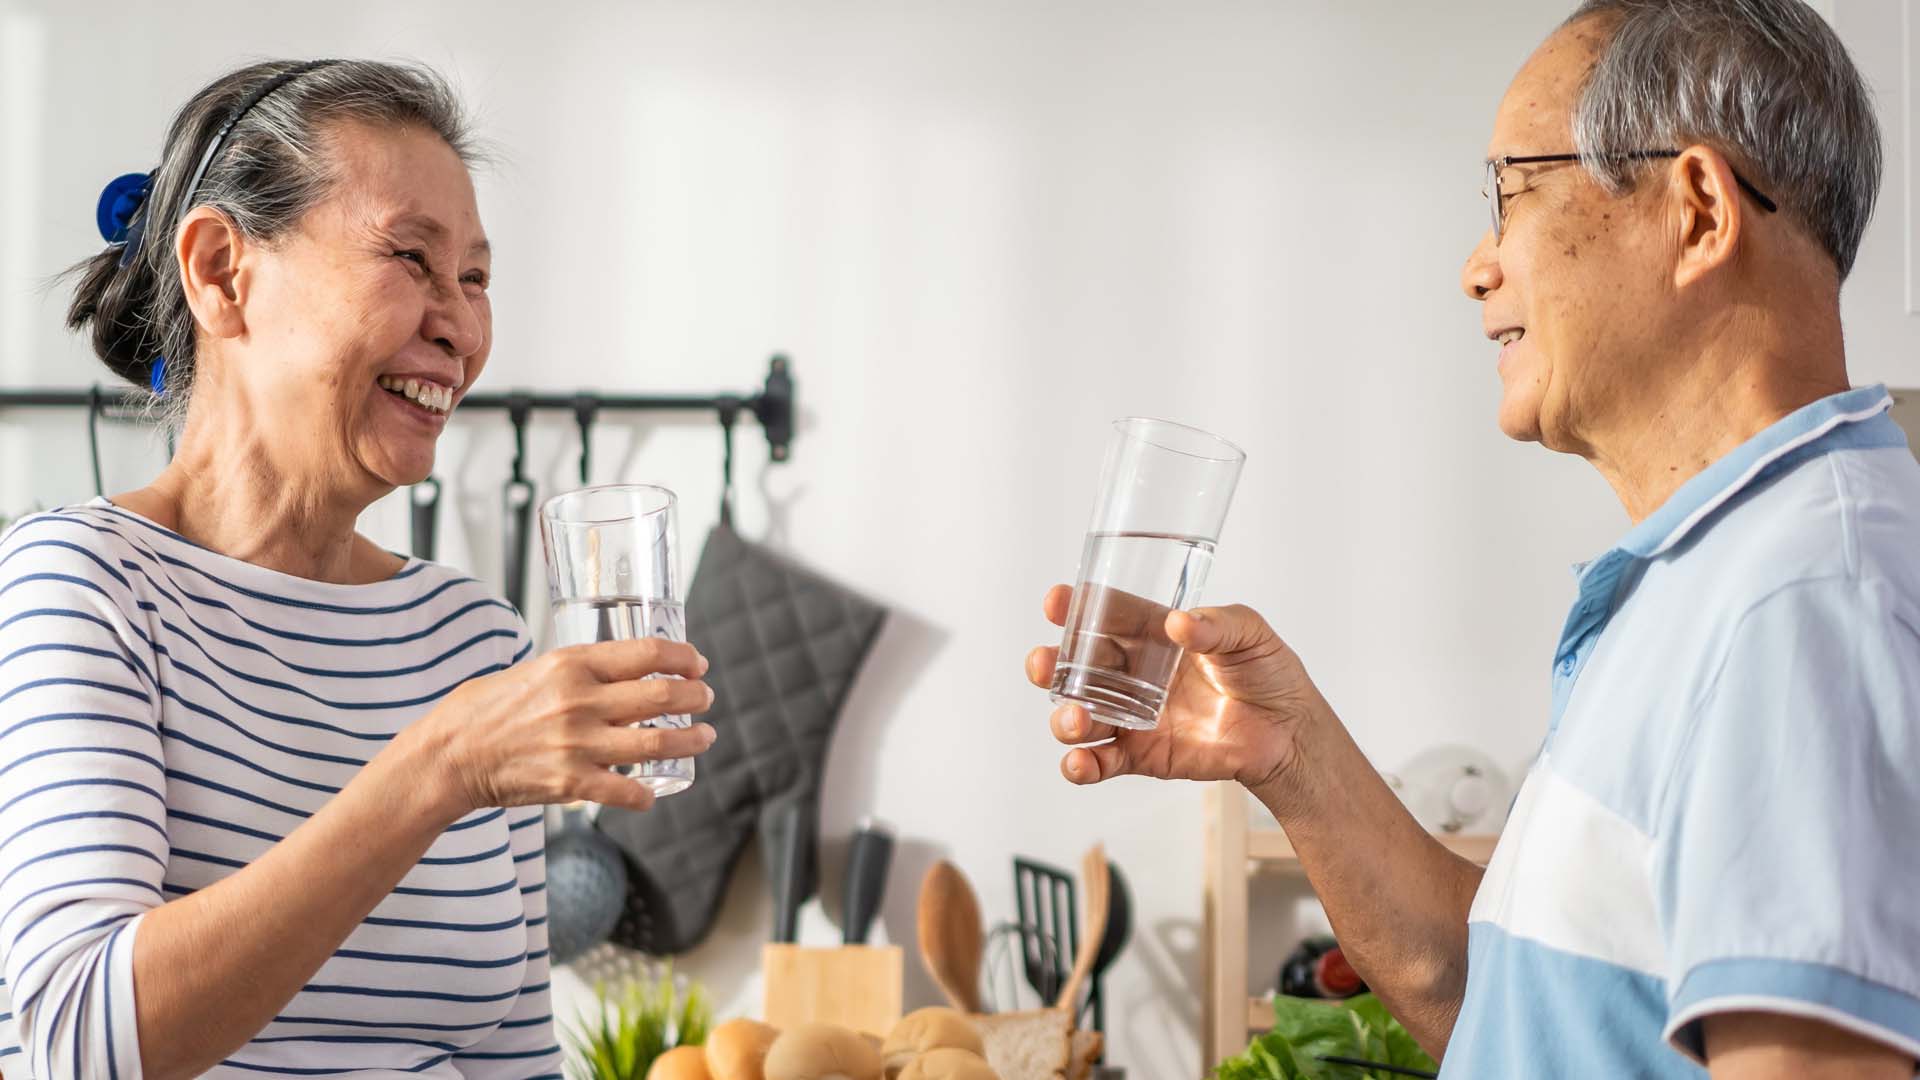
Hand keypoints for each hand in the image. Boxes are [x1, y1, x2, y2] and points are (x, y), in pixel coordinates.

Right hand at [411, 638, 716, 814]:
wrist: (450, 755)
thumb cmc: (487, 708)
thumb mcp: (535, 669)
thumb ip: (577, 669)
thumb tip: (620, 669)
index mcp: (572, 663)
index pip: (648, 653)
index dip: (684, 658)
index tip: (698, 664)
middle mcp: (580, 700)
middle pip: (663, 695)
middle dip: (696, 696)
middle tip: (705, 700)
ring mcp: (578, 743)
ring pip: (658, 741)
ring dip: (692, 739)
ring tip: (704, 736)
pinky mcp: (570, 782)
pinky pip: (627, 791)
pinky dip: (647, 794)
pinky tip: (653, 791)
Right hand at [1024, 584, 1323, 794]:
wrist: (1291, 731)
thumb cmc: (1270, 673)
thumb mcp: (1249, 632)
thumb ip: (1216, 625)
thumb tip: (1180, 624)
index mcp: (1153, 635)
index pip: (1104, 616)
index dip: (1074, 608)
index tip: (1056, 602)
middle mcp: (1134, 674)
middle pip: (1075, 667)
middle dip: (1049, 666)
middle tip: (1044, 665)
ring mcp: (1134, 716)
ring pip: (1078, 715)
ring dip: (1064, 717)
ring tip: (1076, 719)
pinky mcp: (1143, 756)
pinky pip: (1101, 762)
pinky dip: (1081, 766)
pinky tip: (1080, 763)